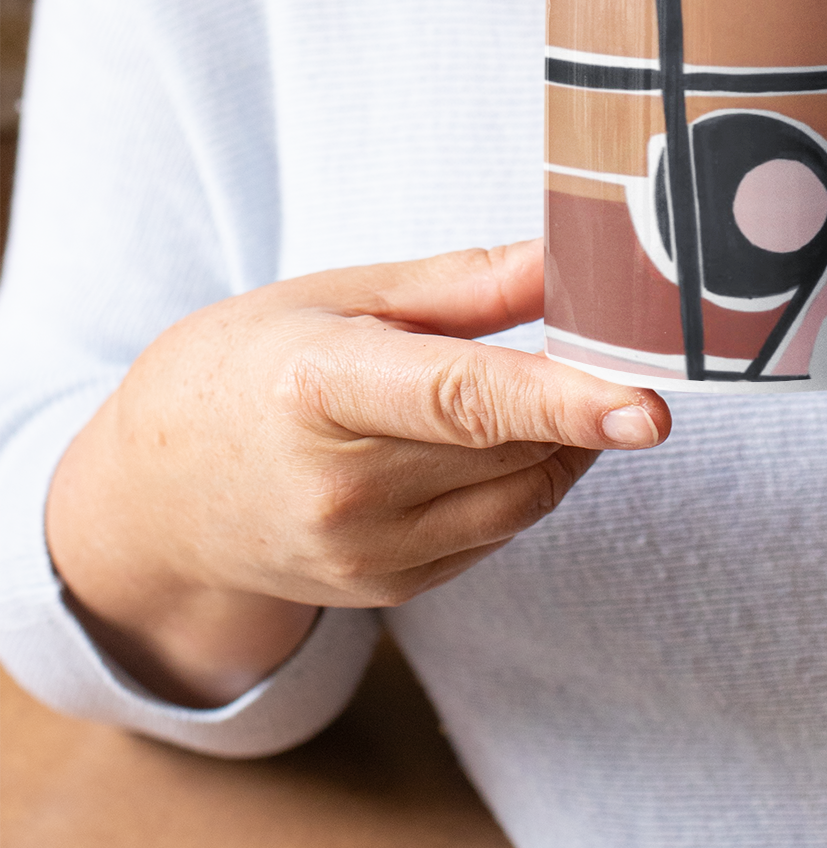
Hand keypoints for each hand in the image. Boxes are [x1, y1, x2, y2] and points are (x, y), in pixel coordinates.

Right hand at [45, 241, 668, 707]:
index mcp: (320, 387)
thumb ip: (466, 283)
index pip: (463, 398)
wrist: (157, 492)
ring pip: (523, 495)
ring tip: (531, 383)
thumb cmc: (249, 365)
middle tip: (602, 338)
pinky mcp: (386, 590)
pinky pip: (498, 529)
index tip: (647, 408)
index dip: (564, 402)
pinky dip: (520, 479)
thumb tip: (570, 256)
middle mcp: (340, 487)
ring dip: (559, 439)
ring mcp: (362, 553)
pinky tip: (484, 439)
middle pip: (511, 443)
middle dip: (577, 394)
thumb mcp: (341, 295)